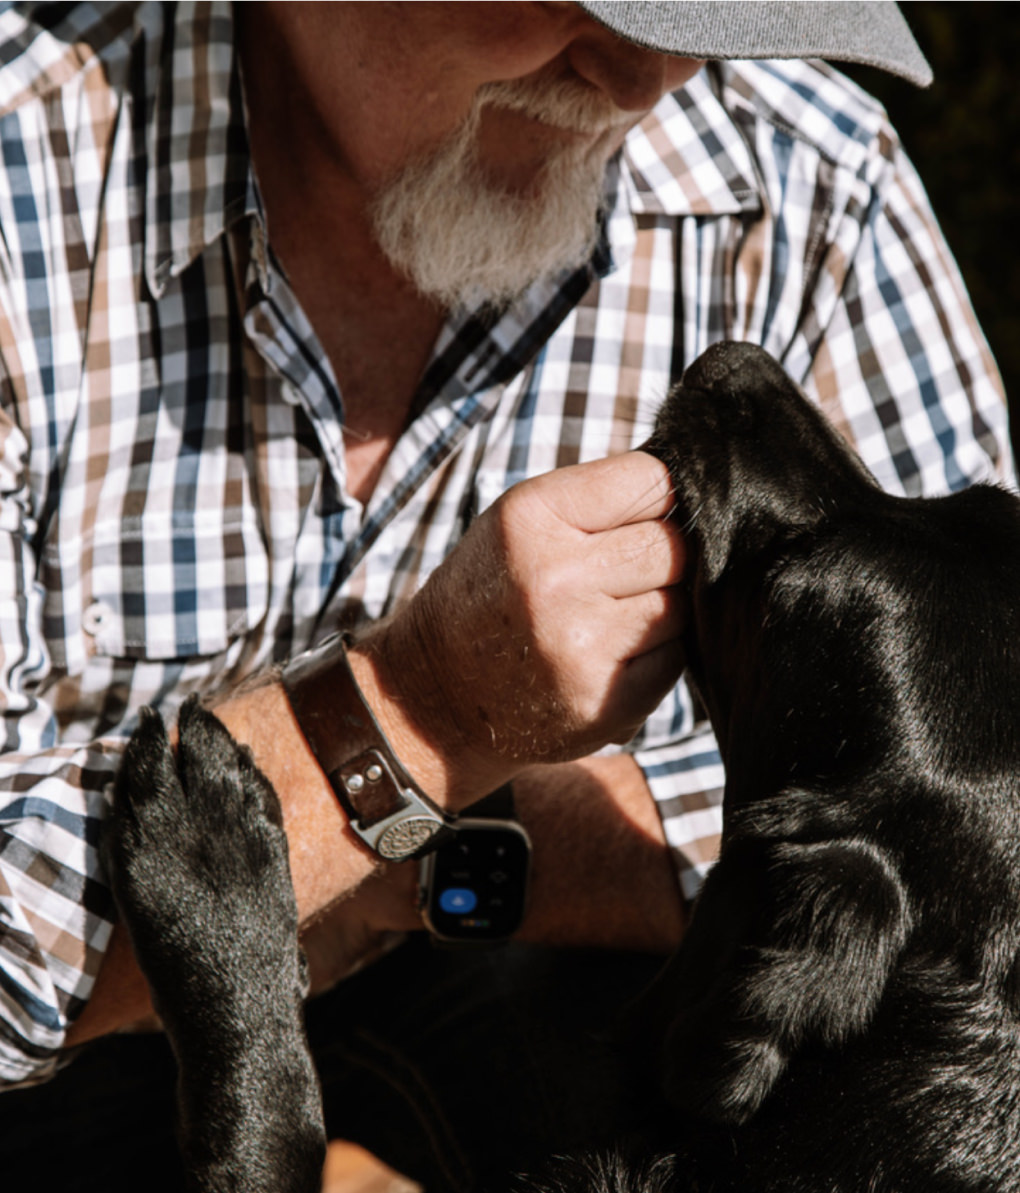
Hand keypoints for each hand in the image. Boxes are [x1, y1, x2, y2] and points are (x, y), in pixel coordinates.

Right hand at [356, 450, 684, 804]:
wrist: (434, 699)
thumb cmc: (488, 596)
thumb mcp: (518, 526)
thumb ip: (599, 499)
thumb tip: (695, 492)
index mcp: (531, 518)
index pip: (654, 481)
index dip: (664, 497)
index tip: (648, 514)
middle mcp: (555, 579)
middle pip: (673, 547)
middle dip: (660, 558)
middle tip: (616, 577)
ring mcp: (582, 646)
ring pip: (681, 604)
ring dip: (660, 609)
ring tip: (605, 619)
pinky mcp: (607, 702)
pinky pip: (675, 657)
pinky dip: (655, 656)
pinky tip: (608, 658)